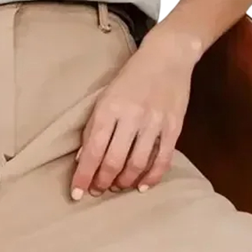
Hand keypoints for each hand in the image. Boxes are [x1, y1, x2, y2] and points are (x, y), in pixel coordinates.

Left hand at [70, 31, 196, 197]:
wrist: (167, 57)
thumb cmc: (130, 77)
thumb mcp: (105, 96)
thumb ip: (94, 126)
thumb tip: (82, 158)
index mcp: (109, 107)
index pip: (92, 149)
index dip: (83, 175)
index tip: (76, 194)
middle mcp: (130, 116)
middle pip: (113, 160)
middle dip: (102, 181)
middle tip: (97, 190)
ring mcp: (154, 122)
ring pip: (137, 163)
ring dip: (124, 181)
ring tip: (117, 186)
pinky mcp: (174, 127)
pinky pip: (162, 159)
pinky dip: (151, 177)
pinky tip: (142, 186)